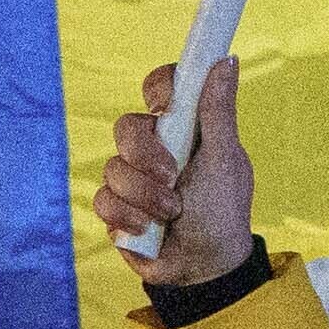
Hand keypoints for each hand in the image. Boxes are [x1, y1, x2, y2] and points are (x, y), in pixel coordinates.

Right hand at [94, 57, 255, 282]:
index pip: (161, 88)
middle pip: (126, 126)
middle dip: (146, 155)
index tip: (164, 106)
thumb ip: (218, 112)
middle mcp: (155, 147)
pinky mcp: (116, 206)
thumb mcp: (224, 161)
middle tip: (171, 177)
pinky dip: (127, 216)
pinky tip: (147, 229)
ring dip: (143, 195)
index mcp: (185, 129)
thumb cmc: (222, 213)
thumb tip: (226, 60)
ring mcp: (132, 176)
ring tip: (170, 213)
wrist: (204, 268)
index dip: (158, 88)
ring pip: (112, 167)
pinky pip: (102, 199)